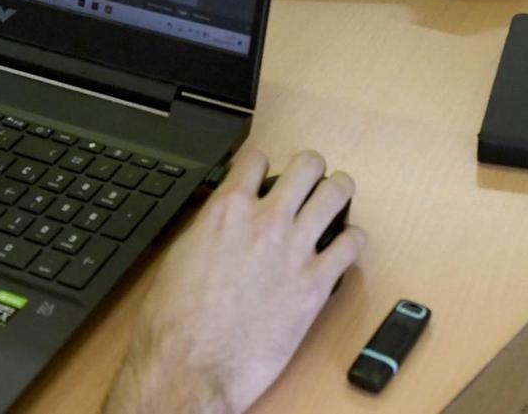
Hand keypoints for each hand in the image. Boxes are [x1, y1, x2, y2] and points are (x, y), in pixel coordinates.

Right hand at [106, 149, 362, 413]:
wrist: (190, 368)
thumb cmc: (175, 323)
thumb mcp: (180, 256)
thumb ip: (208, 229)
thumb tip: (220, 221)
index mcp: (227, 210)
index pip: (255, 159)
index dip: (260, 164)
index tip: (263, 173)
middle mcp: (266, 221)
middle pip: (307, 165)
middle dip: (310, 168)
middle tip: (309, 179)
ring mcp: (296, 250)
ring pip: (336, 194)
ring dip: (338, 192)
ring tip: (336, 198)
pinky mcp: (316, 284)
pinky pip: (351, 245)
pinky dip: (352, 240)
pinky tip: (344, 246)